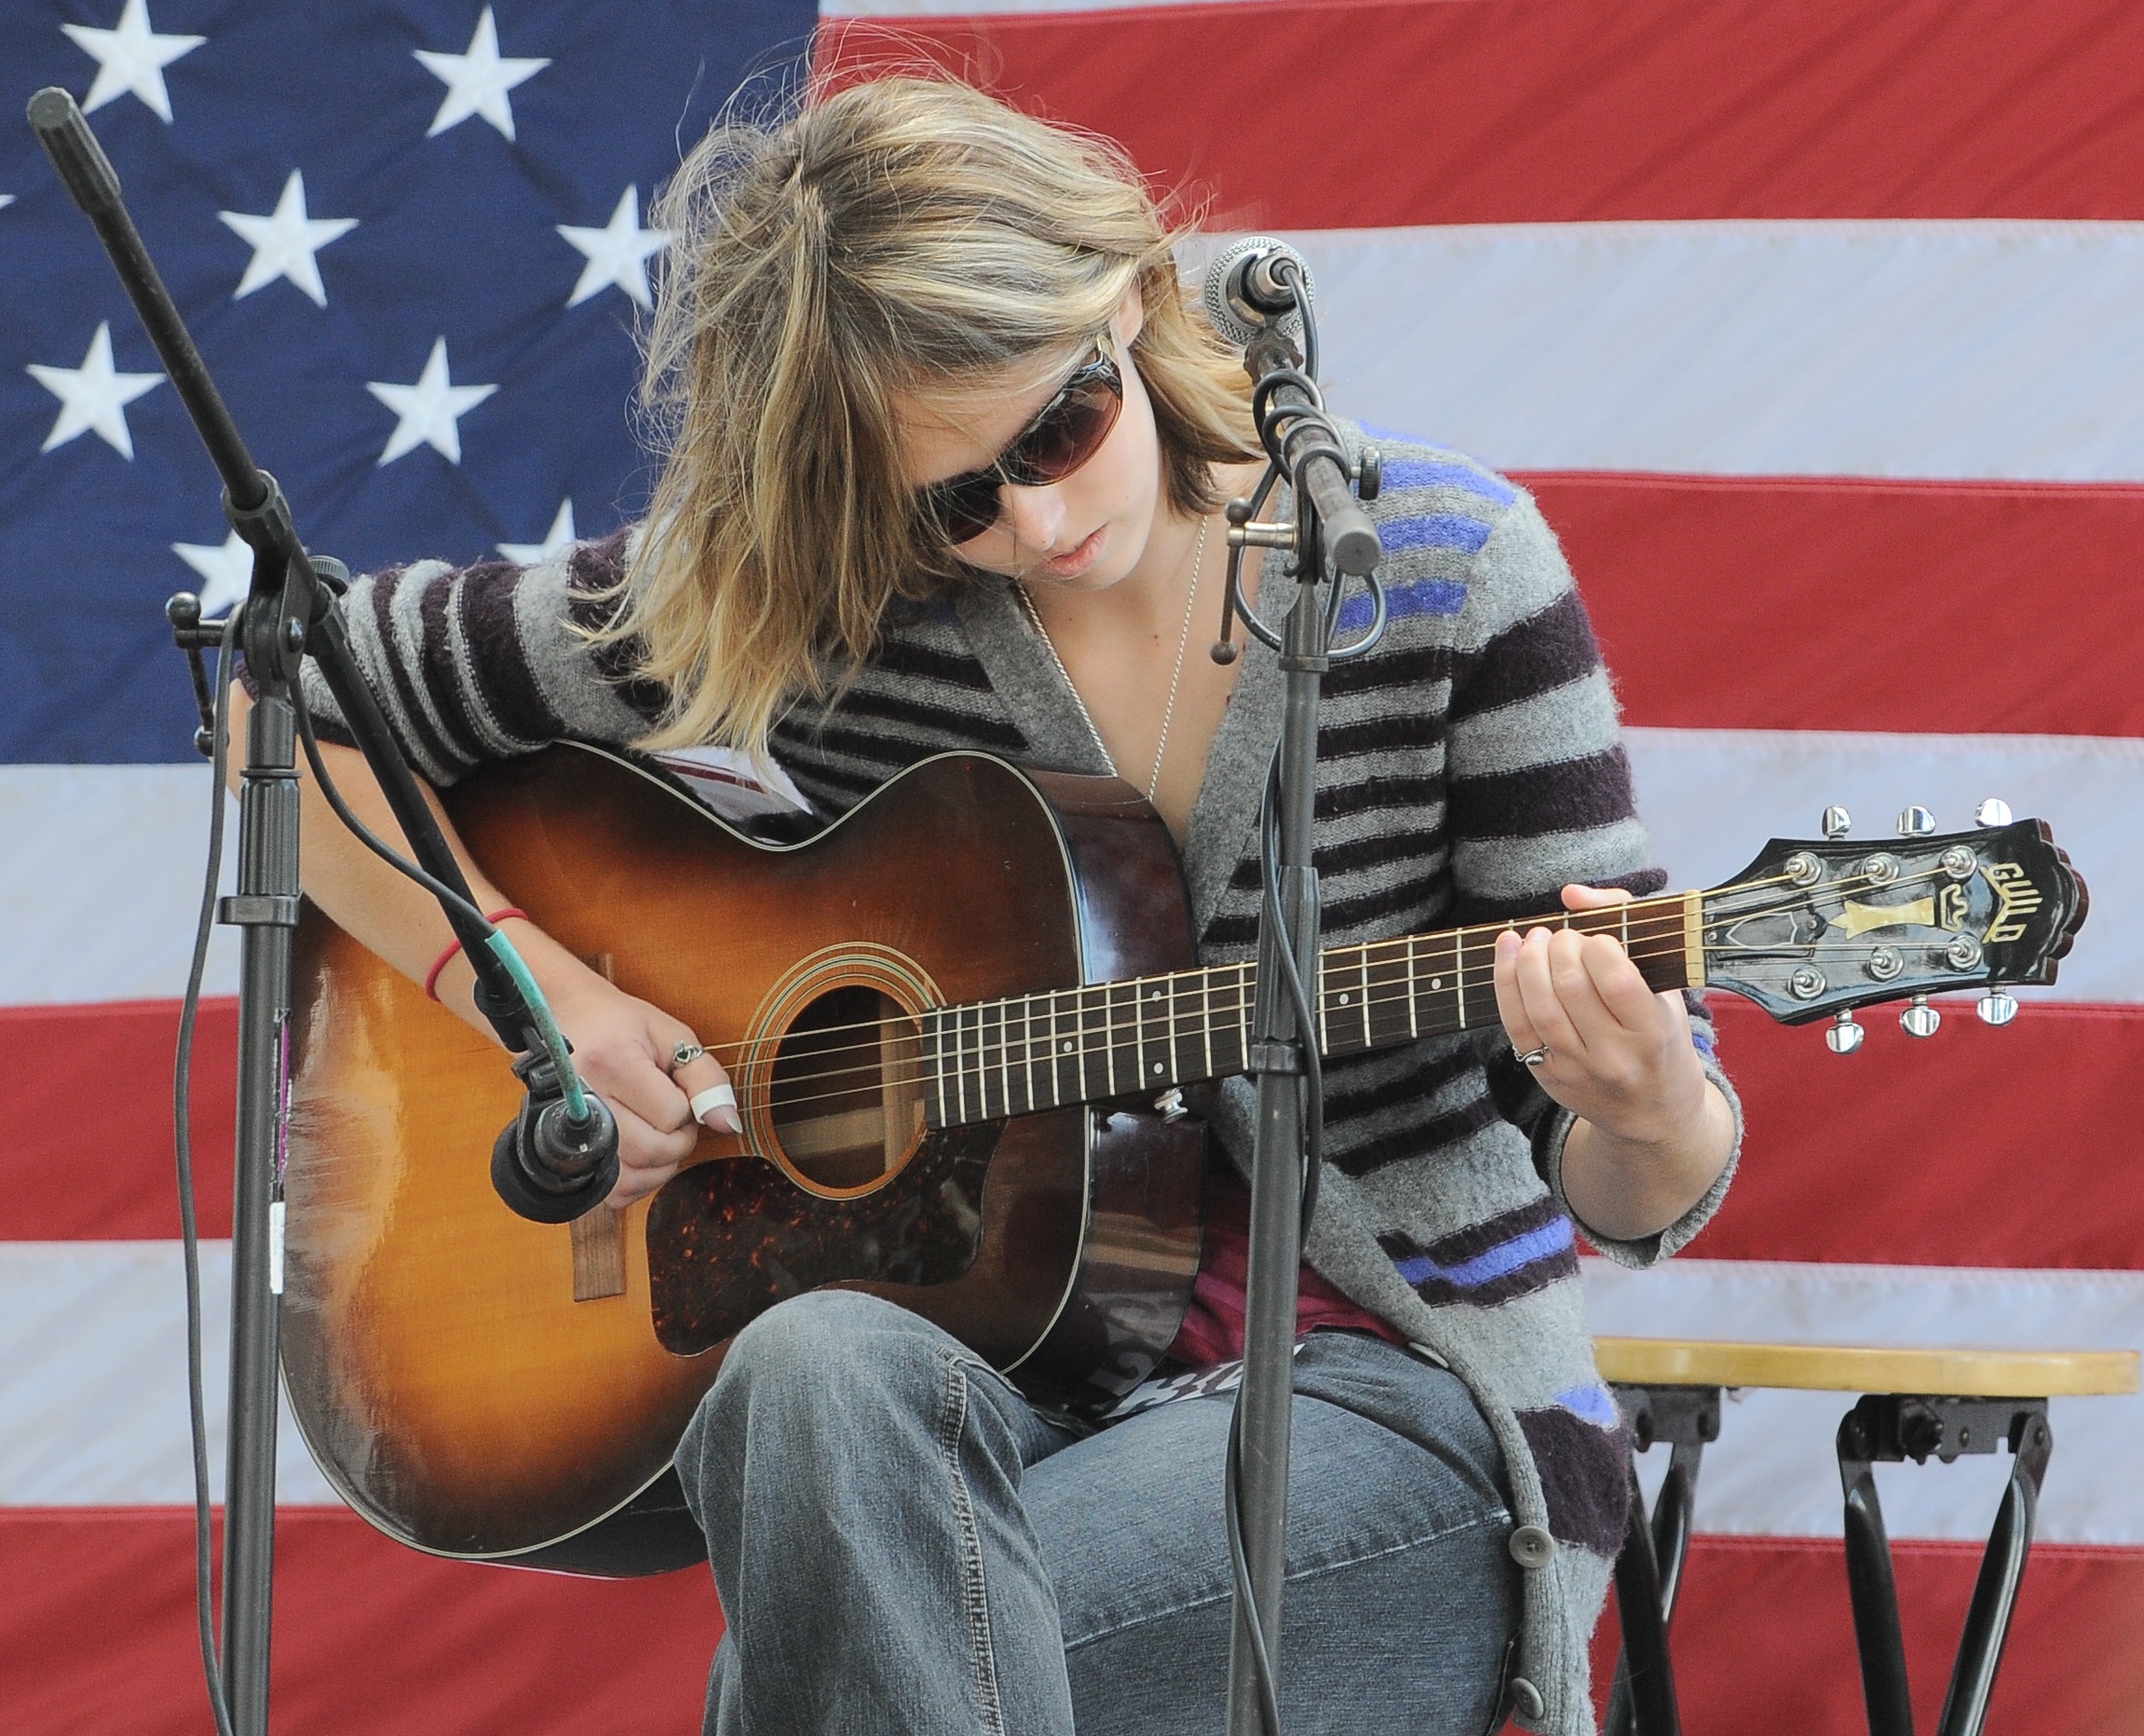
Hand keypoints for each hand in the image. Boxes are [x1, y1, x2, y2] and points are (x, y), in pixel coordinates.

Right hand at [543, 968, 740, 1209]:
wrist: (570, 1021)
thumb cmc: (623, 1026)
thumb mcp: (673, 1037)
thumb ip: (707, 1079)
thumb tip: (727, 1124)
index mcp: (611, 1061)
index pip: (671, 1115)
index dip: (687, 1109)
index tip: (677, 1091)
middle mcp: (582, 1099)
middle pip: (650, 1150)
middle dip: (678, 1141)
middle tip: (674, 1117)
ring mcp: (565, 1130)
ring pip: (629, 1177)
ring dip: (659, 1165)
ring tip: (658, 1133)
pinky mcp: (561, 1153)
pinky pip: (609, 1192)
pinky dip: (636, 1182)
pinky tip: (640, 1153)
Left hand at [1490, 884, 1708, 1146]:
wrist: (1654, 1114)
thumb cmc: (1662, 1037)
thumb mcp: (1666, 988)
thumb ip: (1627, 925)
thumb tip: (1571, 893)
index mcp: (1653, 1031)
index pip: (1615, 979)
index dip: (1597, 946)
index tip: (1598, 939)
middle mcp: (1615, 1056)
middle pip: (1570, 988)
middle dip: (1559, 947)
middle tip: (1563, 937)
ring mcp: (1577, 1069)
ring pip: (1539, 1006)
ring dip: (1528, 960)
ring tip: (1534, 939)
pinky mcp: (1547, 1076)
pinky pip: (1516, 1024)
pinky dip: (1505, 981)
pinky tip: (1508, 951)